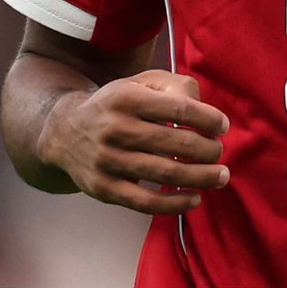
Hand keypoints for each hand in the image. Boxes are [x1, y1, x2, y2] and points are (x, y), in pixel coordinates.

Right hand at [38, 69, 230, 214]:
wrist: (64, 132)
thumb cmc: (116, 106)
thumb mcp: (138, 83)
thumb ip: (173, 87)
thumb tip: (203, 109)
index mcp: (127, 97)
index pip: (179, 107)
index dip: (207, 119)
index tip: (222, 127)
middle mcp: (115, 128)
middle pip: (176, 142)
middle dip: (208, 150)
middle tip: (220, 152)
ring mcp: (108, 161)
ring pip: (165, 172)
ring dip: (201, 177)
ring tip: (220, 176)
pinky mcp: (104, 188)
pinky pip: (146, 202)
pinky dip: (175, 203)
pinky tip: (194, 198)